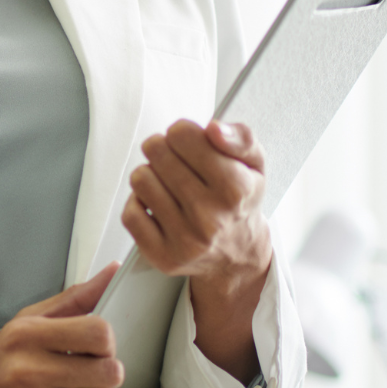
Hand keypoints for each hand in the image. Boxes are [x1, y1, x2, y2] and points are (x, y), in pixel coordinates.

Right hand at [0, 264, 124, 387]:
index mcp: (27, 336)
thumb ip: (71, 301)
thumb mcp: (24, 324)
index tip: (96, 347)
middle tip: (88, 374)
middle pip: (109, 372)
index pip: (99, 333)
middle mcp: (30, 371)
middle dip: (105, 374)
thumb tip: (109, 275)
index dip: (106, 342)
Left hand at [121, 119, 271, 379]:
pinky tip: (160, 211)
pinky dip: (138, 206)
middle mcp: (211, 218)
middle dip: (162, 150)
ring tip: (171, 186)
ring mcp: (184, 241)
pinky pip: (129, 212)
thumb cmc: (243, 201)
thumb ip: (239, 136)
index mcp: (236, 191)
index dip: (181, 130)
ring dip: (149, 176)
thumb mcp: (256, 163)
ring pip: (140, 181)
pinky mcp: (160, 258)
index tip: (190, 138)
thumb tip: (213, 127)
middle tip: (175, 159)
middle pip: (156, 155)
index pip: (184, 135)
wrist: (241, 260)